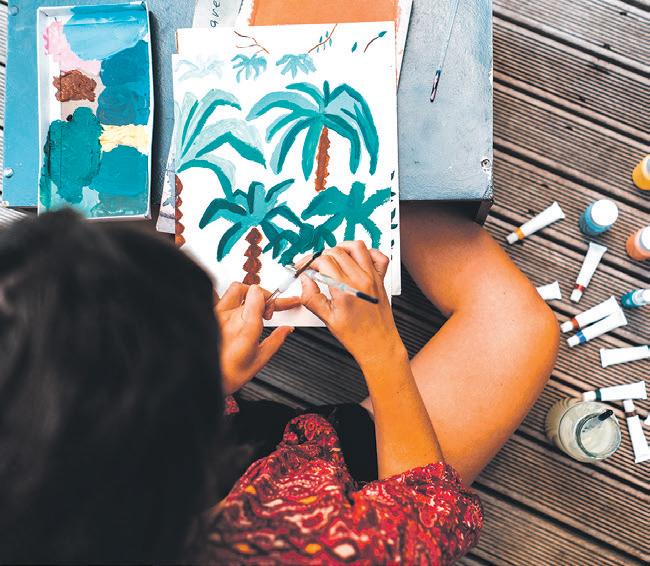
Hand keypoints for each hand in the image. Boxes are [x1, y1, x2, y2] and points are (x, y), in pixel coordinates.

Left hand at [216, 282, 300, 393]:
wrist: (204, 378)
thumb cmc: (228, 374)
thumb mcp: (259, 359)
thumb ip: (276, 340)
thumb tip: (286, 330)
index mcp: (246, 326)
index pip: (259, 294)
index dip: (274, 298)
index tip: (283, 303)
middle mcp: (230, 316)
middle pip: (251, 291)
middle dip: (264, 300)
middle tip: (268, 312)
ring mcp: (217, 314)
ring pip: (235, 290)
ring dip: (247, 295)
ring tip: (251, 307)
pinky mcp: (209, 316)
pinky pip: (219, 298)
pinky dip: (230, 301)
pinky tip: (233, 312)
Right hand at [300, 241, 406, 367]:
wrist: (378, 344)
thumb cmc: (356, 336)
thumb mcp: (327, 319)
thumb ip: (312, 298)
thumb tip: (305, 280)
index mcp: (345, 290)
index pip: (324, 262)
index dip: (309, 262)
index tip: (305, 268)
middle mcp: (360, 280)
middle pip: (337, 252)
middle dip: (322, 255)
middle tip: (316, 266)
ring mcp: (373, 277)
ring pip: (357, 247)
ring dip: (342, 248)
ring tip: (333, 258)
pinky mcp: (381, 279)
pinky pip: (378, 256)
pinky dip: (367, 253)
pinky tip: (357, 261)